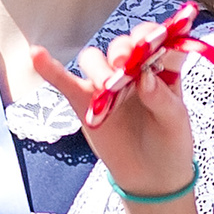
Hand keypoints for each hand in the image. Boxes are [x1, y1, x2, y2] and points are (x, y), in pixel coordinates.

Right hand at [31, 35, 196, 200]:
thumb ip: (162, 98)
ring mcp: (106, 85)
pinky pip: (64, 82)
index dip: (148, 35)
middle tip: (123, 67)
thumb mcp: (176, 122)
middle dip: (120, 52)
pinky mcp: (84, 103)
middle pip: (119, 47)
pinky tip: (37, 55)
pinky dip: (50, 69)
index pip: (152, 38)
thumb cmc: (171, 143)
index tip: (146, 45)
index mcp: (161, 67)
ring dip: (98, 68)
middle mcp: (132, 70)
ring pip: (93, 61)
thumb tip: (145, 76)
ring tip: (105, 88)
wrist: (152, 177)